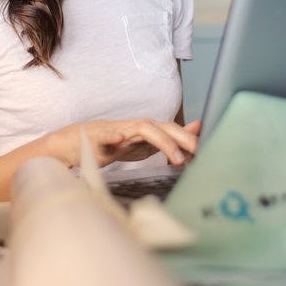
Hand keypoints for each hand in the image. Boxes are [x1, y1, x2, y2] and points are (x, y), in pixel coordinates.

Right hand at [48, 119, 200, 168]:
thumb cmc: (115, 144)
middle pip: (163, 127)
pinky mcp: (98, 138)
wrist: (78, 143)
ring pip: (142, 129)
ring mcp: (118, 131)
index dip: (190, 139)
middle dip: (183, 138)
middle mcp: (136, 127)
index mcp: (148, 131)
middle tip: (199, 152)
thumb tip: (198, 130)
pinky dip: (113, 137)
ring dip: (161, 141)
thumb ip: (169, 139)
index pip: (174, 131)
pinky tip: (119, 140)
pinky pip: (106, 136)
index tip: (207, 152)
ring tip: (176, 157)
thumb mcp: (145, 144)